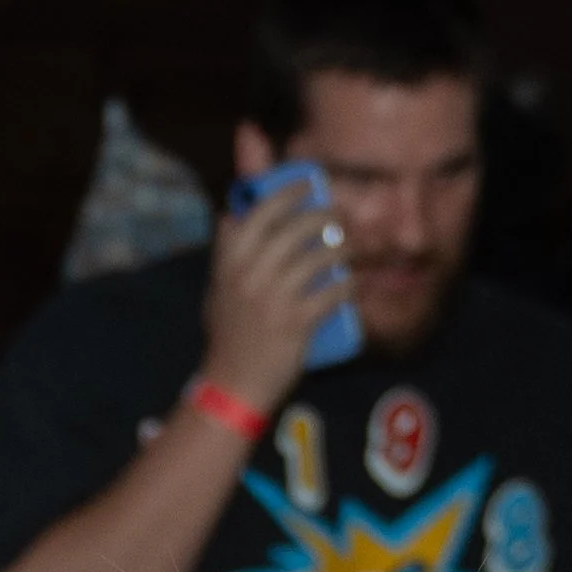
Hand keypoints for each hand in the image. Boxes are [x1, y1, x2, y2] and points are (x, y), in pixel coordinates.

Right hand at [199, 184, 349, 424]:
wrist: (233, 385)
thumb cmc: (229, 335)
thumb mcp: (218, 288)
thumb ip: (226, 251)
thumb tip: (232, 215)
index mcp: (230, 261)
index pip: (261, 211)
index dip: (289, 193)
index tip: (309, 186)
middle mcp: (249, 275)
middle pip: (297, 227)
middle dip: (327, 216)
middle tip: (342, 219)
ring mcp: (273, 298)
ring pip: (321, 256)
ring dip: (344, 248)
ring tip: (353, 249)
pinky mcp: (296, 323)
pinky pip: (333, 292)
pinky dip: (348, 286)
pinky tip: (353, 285)